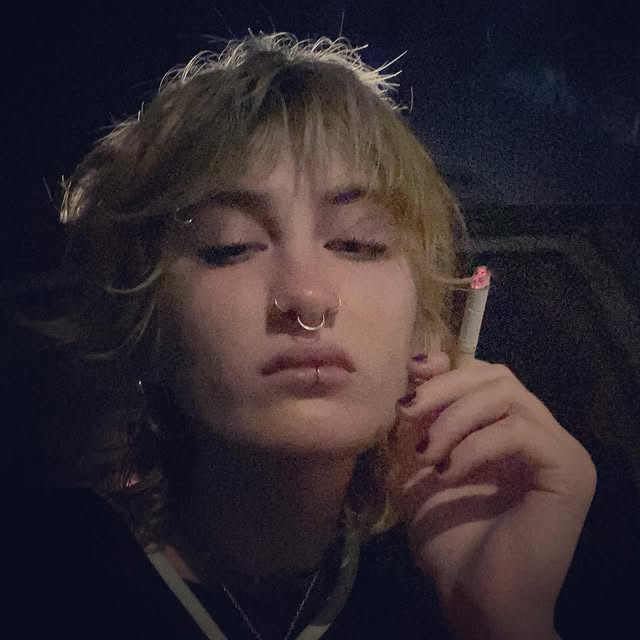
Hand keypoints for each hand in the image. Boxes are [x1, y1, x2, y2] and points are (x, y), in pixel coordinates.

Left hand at [388, 352, 595, 639]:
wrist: (472, 598)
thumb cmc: (447, 536)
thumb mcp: (420, 463)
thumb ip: (422, 417)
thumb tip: (419, 366)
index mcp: (509, 429)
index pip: (487, 375)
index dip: (448, 369)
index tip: (411, 377)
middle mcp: (541, 432)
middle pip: (498, 377)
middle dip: (445, 388)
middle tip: (407, 413)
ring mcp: (559, 449)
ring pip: (508, 395)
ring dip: (454, 418)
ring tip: (426, 453)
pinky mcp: (569, 470)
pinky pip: (520, 431)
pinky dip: (475, 445)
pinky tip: (449, 472)